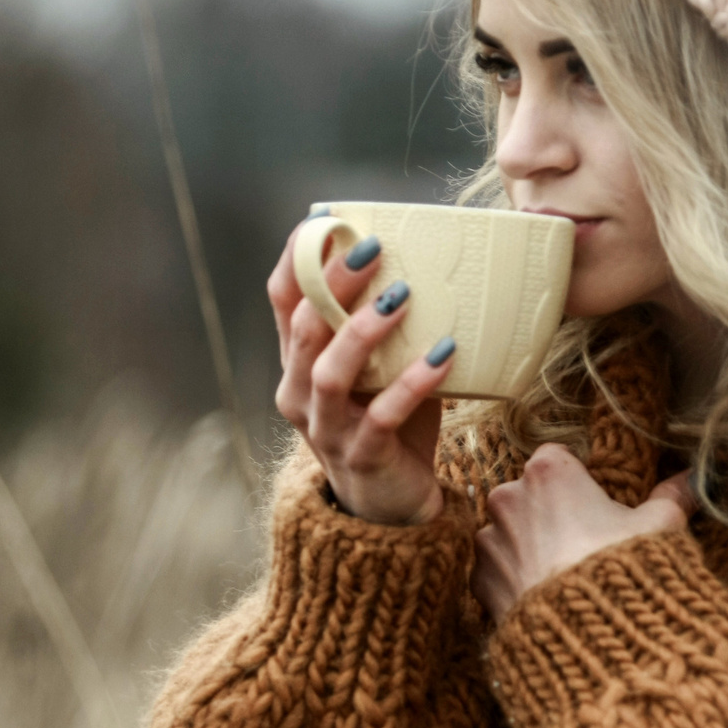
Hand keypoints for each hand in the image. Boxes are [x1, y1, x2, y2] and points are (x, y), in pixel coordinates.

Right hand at [269, 219, 456, 524]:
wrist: (391, 508)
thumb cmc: (389, 424)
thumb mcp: (379, 368)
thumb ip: (385, 325)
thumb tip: (430, 257)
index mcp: (299, 362)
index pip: (282, 300)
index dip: (297, 257)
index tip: (326, 219)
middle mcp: (299, 393)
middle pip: (304, 329)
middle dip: (334, 283)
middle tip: (374, 248)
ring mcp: (326, 429)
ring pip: (329, 373)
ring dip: (364, 331)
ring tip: (404, 296)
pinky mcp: (362, 457)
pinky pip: (382, 416)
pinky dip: (413, 383)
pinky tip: (444, 355)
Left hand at [473, 445, 695, 624]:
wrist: (588, 637)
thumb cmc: (623, 570)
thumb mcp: (660, 527)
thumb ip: (670, 498)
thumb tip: (693, 479)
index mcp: (548, 472)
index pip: (556, 457)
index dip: (577, 480)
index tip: (595, 502)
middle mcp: (508, 498)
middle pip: (528, 494)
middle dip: (550, 513)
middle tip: (583, 544)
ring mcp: (489, 541)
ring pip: (508, 534)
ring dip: (528, 547)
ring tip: (563, 577)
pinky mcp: (478, 583)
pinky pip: (495, 572)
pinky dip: (514, 581)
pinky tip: (545, 600)